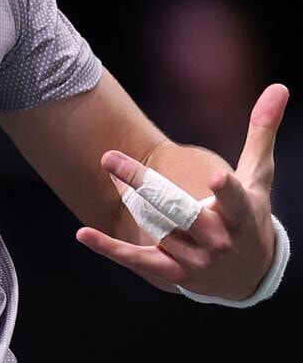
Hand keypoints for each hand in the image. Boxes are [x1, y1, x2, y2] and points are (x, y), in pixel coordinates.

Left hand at [76, 84, 286, 297]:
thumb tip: (279, 86)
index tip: (215, 176)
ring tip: (110, 169)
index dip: (226, 191)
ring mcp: (195, 259)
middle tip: (110, 157)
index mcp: (241, 214)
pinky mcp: (172, 273)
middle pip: (179, 212)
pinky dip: (110, 248)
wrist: (248, 276)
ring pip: (154, 226)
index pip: (235, 201)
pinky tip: (83, 234)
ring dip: (129, 198)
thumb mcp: (259, 176)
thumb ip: (262, 132)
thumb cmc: (251, 214)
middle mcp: (219, 240)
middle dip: (145, 186)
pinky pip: (137, 259)